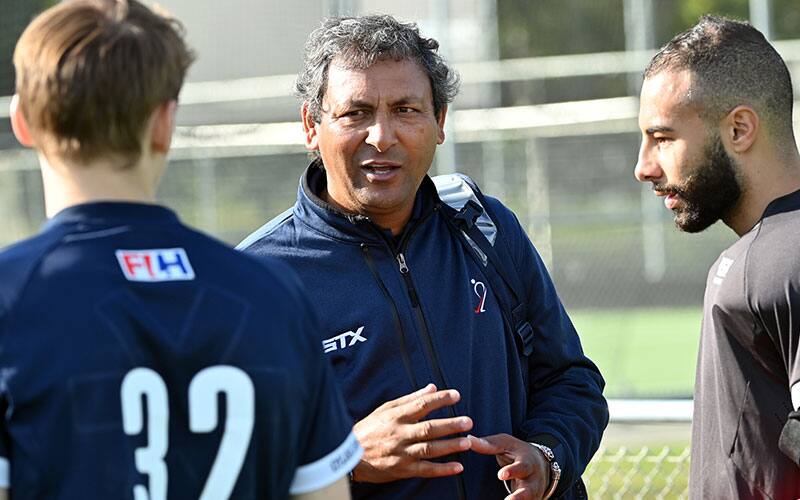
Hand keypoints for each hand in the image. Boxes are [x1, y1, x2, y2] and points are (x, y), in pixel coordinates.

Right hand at [351, 383, 472, 482]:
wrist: (350, 456)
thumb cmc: (369, 429)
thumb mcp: (386, 409)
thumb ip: (410, 399)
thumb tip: (432, 387)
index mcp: (395, 417)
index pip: (421, 405)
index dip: (439, 400)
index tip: (456, 396)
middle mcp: (399, 434)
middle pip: (428, 428)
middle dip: (449, 425)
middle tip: (468, 421)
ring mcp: (401, 453)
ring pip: (428, 449)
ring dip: (449, 446)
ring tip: (467, 442)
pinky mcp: (402, 470)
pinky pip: (425, 470)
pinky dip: (442, 470)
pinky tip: (457, 467)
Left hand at [468, 434, 549, 499]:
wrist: (540, 464)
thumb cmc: (518, 453)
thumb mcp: (507, 444)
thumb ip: (489, 444)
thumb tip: (468, 439)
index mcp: (528, 462)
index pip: (522, 467)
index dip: (512, 471)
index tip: (501, 475)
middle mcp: (533, 480)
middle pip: (529, 490)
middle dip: (520, 496)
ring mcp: (533, 493)